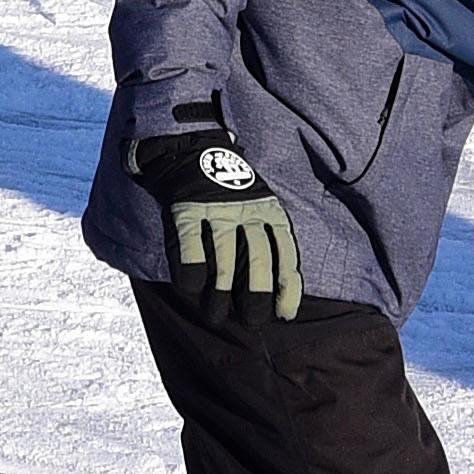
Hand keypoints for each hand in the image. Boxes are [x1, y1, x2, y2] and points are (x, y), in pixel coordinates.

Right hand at [132, 106, 299, 312]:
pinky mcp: (186, 209)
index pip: (286, 252)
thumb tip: (276, 294)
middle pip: (258, 257)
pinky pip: (191, 245)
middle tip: (252, 321)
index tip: (285, 315)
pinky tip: (191, 289)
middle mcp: (247, 210)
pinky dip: (191, 270)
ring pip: (225, 257)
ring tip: (216, 316)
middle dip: (257, 295)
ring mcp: (216, 209)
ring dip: (222, 292)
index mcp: (270, 210)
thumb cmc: (230, 192)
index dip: (287, 287)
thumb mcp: (260, 206)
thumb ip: (268, 241)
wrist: (191, 151)